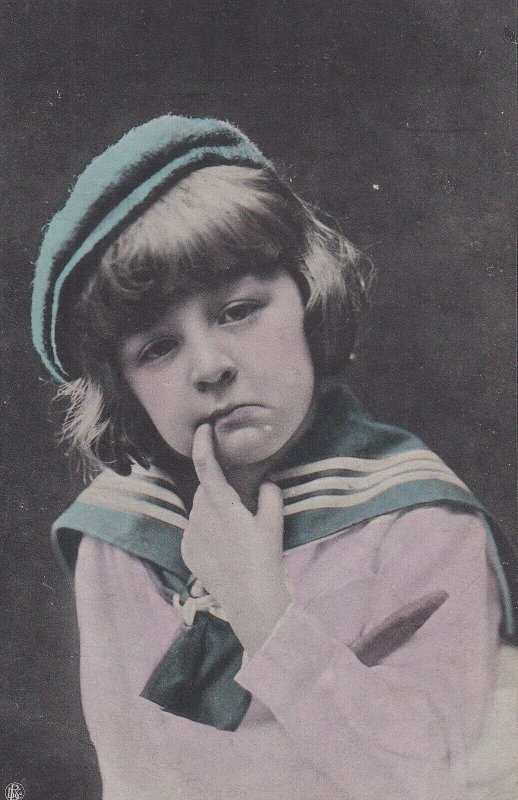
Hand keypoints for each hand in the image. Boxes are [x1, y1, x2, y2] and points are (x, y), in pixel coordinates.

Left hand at [180, 424, 290, 653]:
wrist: (249, 598)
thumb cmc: (264, 557)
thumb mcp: (274, 523)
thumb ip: (270, 495)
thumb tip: (266, 483)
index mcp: (222, 504)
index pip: (206, 466)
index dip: (202, 444)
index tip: (202, 429)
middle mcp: (201, 516)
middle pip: (205, 490)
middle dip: (218, 490)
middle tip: (240, 507)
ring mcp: (191, 534)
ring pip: (199, 510)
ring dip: (212, 511)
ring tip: (234, 532)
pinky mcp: (187, 550)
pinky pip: (194, 530)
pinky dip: (206, 530)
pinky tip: (224, 547)